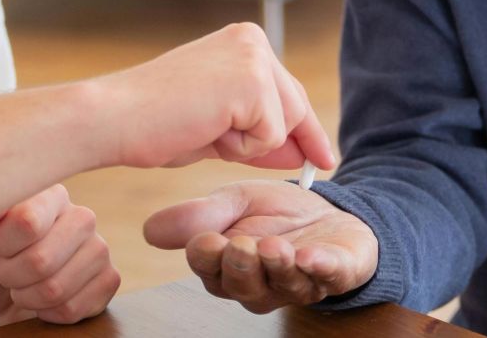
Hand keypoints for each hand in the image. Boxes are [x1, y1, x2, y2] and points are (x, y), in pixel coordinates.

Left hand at [0, 185, 119, 323]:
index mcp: (50, 194)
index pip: (28, 221)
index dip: (2, 245)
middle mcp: (82, 216)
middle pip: (41, 261)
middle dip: (11, 276)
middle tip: (6, 270)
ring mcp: (100, 248)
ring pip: (55, 289)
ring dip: (27, 297)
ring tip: (24, 284)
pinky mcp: (110, 280)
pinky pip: (72, 309)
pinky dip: (47, 314)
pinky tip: (45, 300)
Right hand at [91, 23, 337, 170]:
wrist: (111, 119)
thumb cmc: (153, 125)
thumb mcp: (219, 128)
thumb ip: (259, 132)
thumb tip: (302, 153)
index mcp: (245, 41)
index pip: (290, 92)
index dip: (307, 132)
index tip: (324, 158)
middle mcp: (254, 40)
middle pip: (295, 109)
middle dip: (277, 143)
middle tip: (216, 138)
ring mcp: (255, 58)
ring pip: (285, 126)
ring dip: (246, 145)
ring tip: (201, 127)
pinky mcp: (252, 83)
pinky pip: (270, 137)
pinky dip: (239, 148)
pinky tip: (204, 128)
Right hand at [143, 180, 378, 313]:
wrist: (326, 211)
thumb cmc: (273, 213)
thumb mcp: (234, 202)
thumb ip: (199, 215)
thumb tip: (150, 230)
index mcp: (227, 267)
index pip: (210, 268)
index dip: (207, 257)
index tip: (205, 240)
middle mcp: (260, 284)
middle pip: (243, 285)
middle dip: (241, 266)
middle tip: (241, 245)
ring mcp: (298, 283)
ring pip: (284, 284)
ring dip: (279, 268)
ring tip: (274, 248)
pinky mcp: (336, 274)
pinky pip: (330, 276)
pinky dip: (322, 267)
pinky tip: (313, 255)